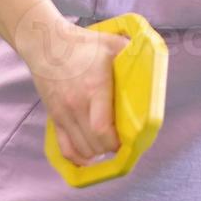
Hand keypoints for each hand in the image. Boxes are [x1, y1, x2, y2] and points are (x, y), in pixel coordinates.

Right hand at [23, 22, 128, 166]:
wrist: (47, 43)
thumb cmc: (83, 44)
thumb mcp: (112, 43)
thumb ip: (134, 54)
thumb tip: (154, 65)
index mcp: (94, 89)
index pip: (102, 129)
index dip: (116, 142)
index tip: (127, 139)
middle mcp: (77, 105)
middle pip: (94, 144)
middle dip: (110, 148)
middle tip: (120, 141)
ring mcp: (63, 113)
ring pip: (81, 149)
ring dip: (96, 152)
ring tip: (106, 144)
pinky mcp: (53, 117)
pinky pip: (64, 147)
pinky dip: (77, 157)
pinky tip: (88, 156)